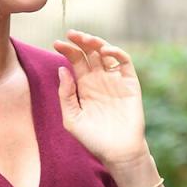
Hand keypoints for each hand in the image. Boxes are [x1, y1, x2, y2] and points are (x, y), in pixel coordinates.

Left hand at [54, 31, 147, 169]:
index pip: (75, 61)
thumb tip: (61, 70)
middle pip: (89, 53)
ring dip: (96, 43)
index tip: (56, 43)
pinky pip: (124, 62)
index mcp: (84, 87)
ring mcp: (115, 80)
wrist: (118, 152)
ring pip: (106, 53)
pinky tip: (104, 51)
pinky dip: (116, 52)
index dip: (67, 50)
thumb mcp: (72, 119)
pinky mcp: (130, 83)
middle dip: (80, 41)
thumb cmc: (93, 140)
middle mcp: (99, 80)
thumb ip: (65, 95)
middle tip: (71, 34)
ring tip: (86, 39)